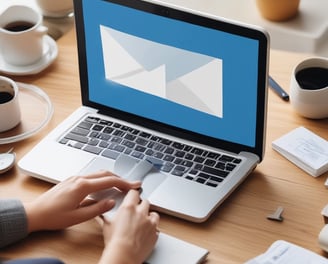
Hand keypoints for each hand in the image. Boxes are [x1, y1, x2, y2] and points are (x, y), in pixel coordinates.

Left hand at [24, 171, 140, 232]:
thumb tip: (111, 202)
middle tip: (131, 184)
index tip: (134, 185)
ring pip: (98, 173)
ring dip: (111, 177)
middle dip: (120, 178)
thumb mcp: (78, 217)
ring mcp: (74, 178)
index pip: (109, 181)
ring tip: (120, 185)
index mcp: (82, 186)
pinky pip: (91, 176)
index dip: (124, 183)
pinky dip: (102, 179)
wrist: (34, 213)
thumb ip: (97, 209)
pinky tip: (104, 186)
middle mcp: (79, 178)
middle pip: (105, 173)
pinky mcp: (71, 180)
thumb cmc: (53, 216)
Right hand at [98, 190, 159, 263]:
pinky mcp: (155, 233)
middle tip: (136, 212)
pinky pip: (156, 228)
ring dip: (149, 217)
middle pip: (146, 202)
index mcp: (129, 207)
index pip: (134, 192)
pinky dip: (152, 229)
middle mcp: (141, 212)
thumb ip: (106, 217)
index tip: (133, 196)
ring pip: (154, 214)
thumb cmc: (115, 242)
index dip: (133, 194)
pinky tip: (145, 233)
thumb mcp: (107, 225)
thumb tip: (102, 214)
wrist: (124, 255)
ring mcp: (150, 223)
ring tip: (143, 223)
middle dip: (141, 206)